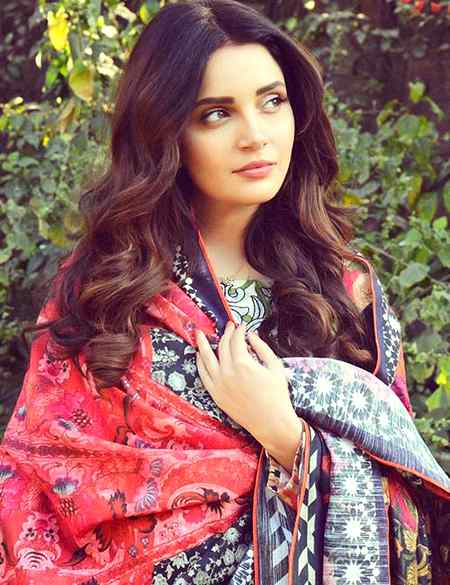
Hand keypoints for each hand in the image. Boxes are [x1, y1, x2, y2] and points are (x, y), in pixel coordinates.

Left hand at [195, 322, 298, 451]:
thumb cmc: (277, 394)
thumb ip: (262, 347)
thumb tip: (251, 335)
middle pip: (223, 346)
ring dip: (202, 343)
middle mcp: (228, 372)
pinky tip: (199, 355)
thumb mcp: (275, 366)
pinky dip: (200, 363)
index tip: (242, 326)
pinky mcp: (215, 394)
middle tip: (229, 327)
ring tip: (199, 333)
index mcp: (244, 364)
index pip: (236, 340)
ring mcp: (219, 384)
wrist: (271, 422)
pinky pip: (203, 375)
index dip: (239, 330)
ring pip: (206, 358)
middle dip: (226, 334)